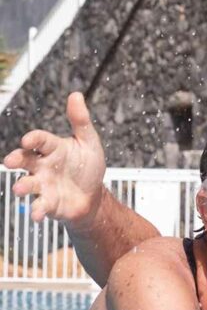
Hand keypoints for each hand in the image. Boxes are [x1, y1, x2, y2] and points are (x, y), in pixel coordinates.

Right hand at [2, 92, 105, 225]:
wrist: (92, 196)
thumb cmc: (87, 167)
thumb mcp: (89, 142)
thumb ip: (80, 121)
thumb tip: (76, 94)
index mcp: (52, 148)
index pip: (40, 140)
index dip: (34, 139)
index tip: (29, 140)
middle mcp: (42, 165)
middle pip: (25, 160)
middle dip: (17, 159)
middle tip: (11, 162)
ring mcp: (43, 185)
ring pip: (28, 183)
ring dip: (22, 186)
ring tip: (19, 188)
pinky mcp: (47, 203)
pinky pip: (39, 206)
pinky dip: (37, 211)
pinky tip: (37, 215)